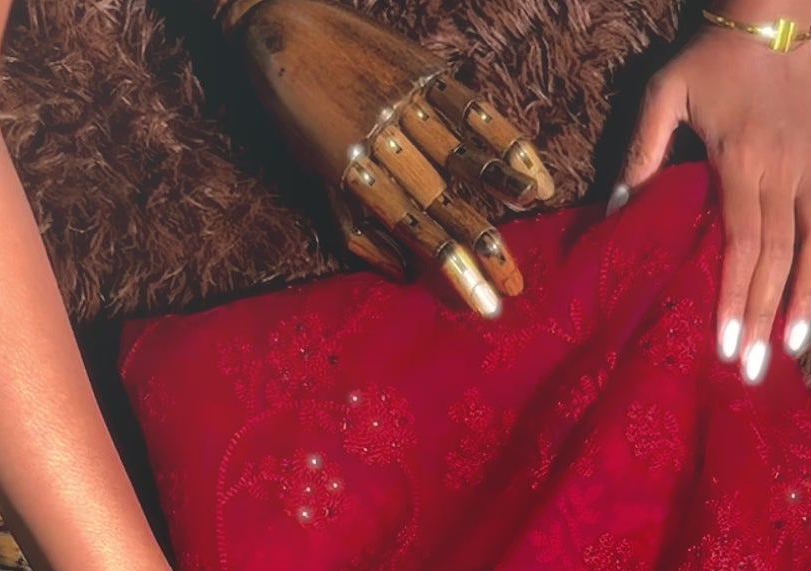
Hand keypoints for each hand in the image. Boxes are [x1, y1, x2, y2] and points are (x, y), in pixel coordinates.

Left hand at [218, 0, 554, 317]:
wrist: (277, 23)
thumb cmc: (295, 113)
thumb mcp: (315, 177)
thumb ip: (357, 229)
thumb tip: (403, 276)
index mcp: (353, 174)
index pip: (413, 230)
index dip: (451, 268)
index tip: (484, 303)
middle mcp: (381, 142)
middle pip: (441, 202)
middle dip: (481, 245)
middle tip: (516, 283)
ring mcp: (404, 104)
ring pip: (458, 155)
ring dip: (498, 182)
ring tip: (534, 210)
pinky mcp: (419, 71)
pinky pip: (468, 105)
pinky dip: (501, 134)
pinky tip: (528, 163)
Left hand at [610, 26, 810, 380]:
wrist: (768, 13)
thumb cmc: (710, 57)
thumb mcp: (665, 93)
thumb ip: (643, 152)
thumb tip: (618, 207)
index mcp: (742, 162)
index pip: (742, 245)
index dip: (734, 298)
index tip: (725, 345)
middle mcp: (784, 171)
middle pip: (777, 258)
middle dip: (763, 317)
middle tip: (751, 368)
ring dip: (808, 297)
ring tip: (795, 344)